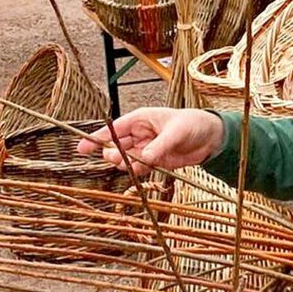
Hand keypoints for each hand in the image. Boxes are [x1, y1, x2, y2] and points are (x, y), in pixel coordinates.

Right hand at [76, 107, 224, 175]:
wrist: (210, 138)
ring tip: (128, 164)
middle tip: (117, 159)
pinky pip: (139, 168)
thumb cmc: (192, 124)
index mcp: (140, 119)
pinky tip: (139, 171)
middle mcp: (139, 134)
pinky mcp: (154, 161)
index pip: (113, 129)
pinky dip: (137, 171)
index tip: (82, 148)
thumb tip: (144, 158)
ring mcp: (146, 148)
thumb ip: (159, 146)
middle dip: (113, 154)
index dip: (97, 138)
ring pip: (126, 159)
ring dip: (125, 163)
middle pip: (116, 146)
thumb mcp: (176, 133)